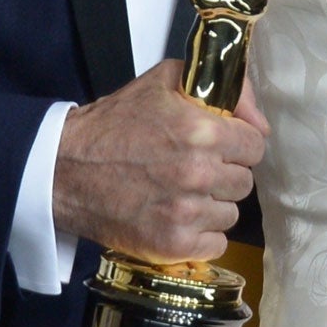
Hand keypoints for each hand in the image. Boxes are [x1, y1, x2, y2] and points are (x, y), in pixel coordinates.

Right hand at [52, 60, 268, 263]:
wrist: (64, 169)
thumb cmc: (117, 122)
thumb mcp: (168, 82)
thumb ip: (227, 89)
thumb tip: (262, 124)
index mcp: (202, 132)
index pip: (255, 146)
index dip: (238, 145)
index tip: (220, 147)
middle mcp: (198, 174)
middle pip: (244, 182)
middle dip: (224, 174)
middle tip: (194, 169)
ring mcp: (185, 213)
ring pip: (230, 215)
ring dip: (212, 206)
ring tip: (181, 194)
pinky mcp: (171, 244)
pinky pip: (215, 245)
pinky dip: (200, 235)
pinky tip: (177, 219)